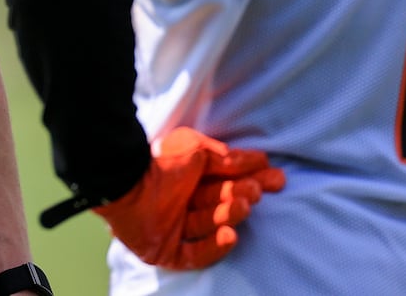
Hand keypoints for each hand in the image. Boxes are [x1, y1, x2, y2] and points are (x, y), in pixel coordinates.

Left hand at [94, 127, 284, 269]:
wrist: (128, 181)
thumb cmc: (162, 160)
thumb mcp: (199, 149)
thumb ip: (228, 158)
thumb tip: (260, 160)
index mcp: (190, 178)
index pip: (228, 181)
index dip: (252, 179)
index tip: (277, 178)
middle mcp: (184, 203)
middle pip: (221, 203)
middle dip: (241, 196)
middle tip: (255, 191)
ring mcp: (175, 228)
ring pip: (210, 226)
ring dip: (229, 215)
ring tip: (243, 204)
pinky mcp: (166, 251)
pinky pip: (194, 255)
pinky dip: (214, 247)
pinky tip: (230, 234)